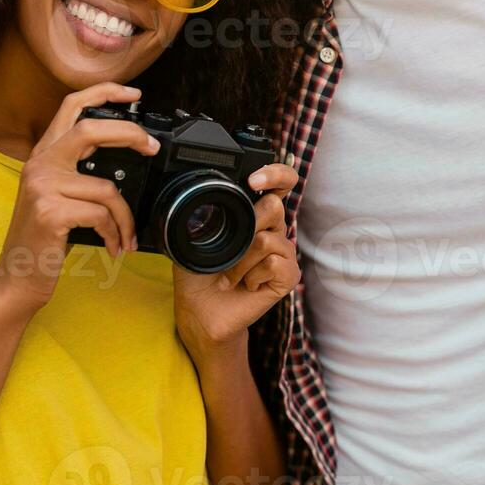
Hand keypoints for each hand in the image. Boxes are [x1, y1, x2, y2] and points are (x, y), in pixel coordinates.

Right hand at [0, 83, 154, 315]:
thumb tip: (125, 155)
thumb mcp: (57, 196)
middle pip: (92, 128)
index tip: (134, 95)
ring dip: (126, 217)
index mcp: (43, 156)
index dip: (104, 93)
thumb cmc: (44, 239)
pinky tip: (114, 246)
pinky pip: (101, 215)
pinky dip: (115, 233)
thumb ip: (78, 171)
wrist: (18, 278)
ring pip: (107, 188)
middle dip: (130, 134)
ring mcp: (43, 187)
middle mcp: (39, 165)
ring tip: (126, 235)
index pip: (71, 106)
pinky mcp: (50, 212)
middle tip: (152, 148)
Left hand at [173, 162, 299, 357]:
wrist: (200, 310)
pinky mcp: (288, 276)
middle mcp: (274, 230)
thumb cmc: (200, 273)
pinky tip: (246, 285)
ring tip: (231, 275)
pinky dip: (251, 276)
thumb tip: (206, 199)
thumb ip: (208, 214)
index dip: (275, 174)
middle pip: (274, 205)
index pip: (281, 183)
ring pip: (267, 239)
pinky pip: (272, 263)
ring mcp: (284, 253)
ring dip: (240, 261)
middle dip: (247, 226)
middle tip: (230, 249)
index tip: (253, 180)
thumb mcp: (196, 236)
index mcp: (256, 215)